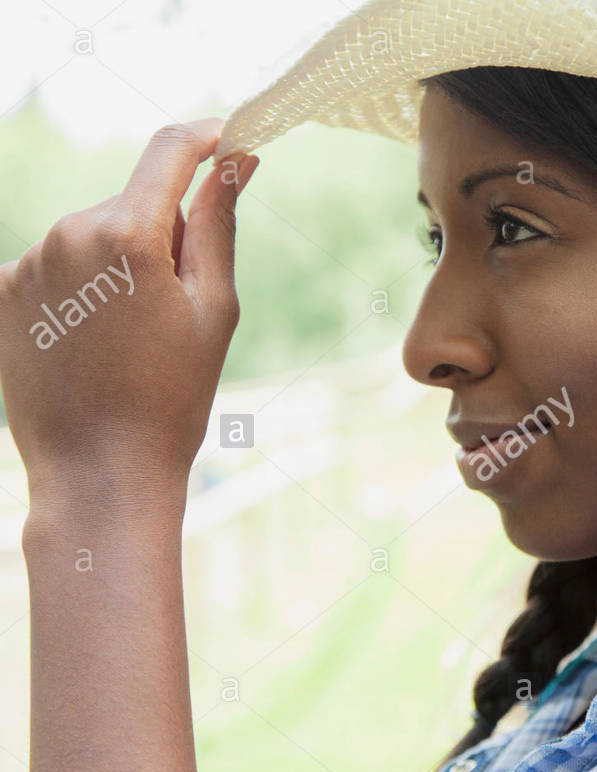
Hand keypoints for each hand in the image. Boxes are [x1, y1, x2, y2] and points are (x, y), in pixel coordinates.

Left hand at [0, 117, 257, 499]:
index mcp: (127, 236)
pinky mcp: (0, 291)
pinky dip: (82, 290)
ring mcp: (25, 263)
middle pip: (132, 204)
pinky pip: (55, 267)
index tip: (230, 139)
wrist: (99, 472)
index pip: (170, 150)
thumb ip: (217, 226)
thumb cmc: (172, 398)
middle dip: (164, 233)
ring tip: (132, 340)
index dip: (207, 137)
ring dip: (120, 264)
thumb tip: (235, 163)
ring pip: (92, 236)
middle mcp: (65, 234)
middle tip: (181, 308)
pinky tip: (94, 345)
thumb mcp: (215, 311)